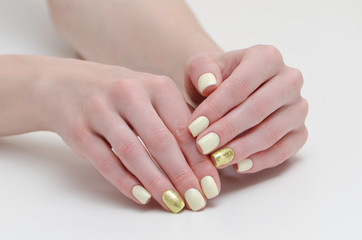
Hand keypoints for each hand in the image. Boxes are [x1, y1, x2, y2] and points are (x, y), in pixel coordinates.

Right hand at [38, 57, 219, 211]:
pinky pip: (105, 161)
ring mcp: (100, 110)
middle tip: (197, 201)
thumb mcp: (150, 96)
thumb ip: (176, 121)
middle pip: (161, 141)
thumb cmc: (120, 96)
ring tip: (173, 203)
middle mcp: (129, 93)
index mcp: (156, 85)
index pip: (184, 128)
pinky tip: (142, 196)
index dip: (200, 160)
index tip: (211, 185)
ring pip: (133, 152)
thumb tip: (204, 162)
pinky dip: (125, 181)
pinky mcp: (78, 129)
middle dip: (183, 175)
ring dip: (156, 182)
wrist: (66, 85)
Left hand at [184, 45, 307, 172]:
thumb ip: (201, 69)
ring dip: (242, 149)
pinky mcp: (299, 130)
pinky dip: (261, 161)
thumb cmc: (214, 79)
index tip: (193, 127)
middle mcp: (289, 79)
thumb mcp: (199, 68)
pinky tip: (238, 166)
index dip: (216, 108)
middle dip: (228, 130)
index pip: (241, 85)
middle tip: (203, 146)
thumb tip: (209, 85)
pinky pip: (285, 150)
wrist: (228, 91)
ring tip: (216, 158)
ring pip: (272, 132)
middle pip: (259, 108)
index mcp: (266, 57)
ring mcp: (298, 106)